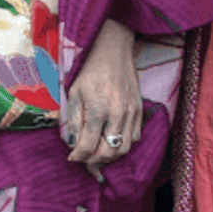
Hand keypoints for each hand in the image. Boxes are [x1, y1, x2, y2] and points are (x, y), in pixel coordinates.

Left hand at [63, 20, 142, 180]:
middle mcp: (117, 114)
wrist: (113, 50)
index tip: (72, 157)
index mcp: (97, 109)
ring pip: (124, 149)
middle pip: (108, 153)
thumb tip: (72, 143)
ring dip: (110, 156)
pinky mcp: (140, 110)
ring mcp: (132, 113)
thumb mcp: (73, 92)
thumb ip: (73, 120)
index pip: (88, 145)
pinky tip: (111, 139)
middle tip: (84, 159)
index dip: (78, 156)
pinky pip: (134, 137)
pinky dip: (123, 144)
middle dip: (94, 161)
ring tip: (97, 153)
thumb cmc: (89, 70)